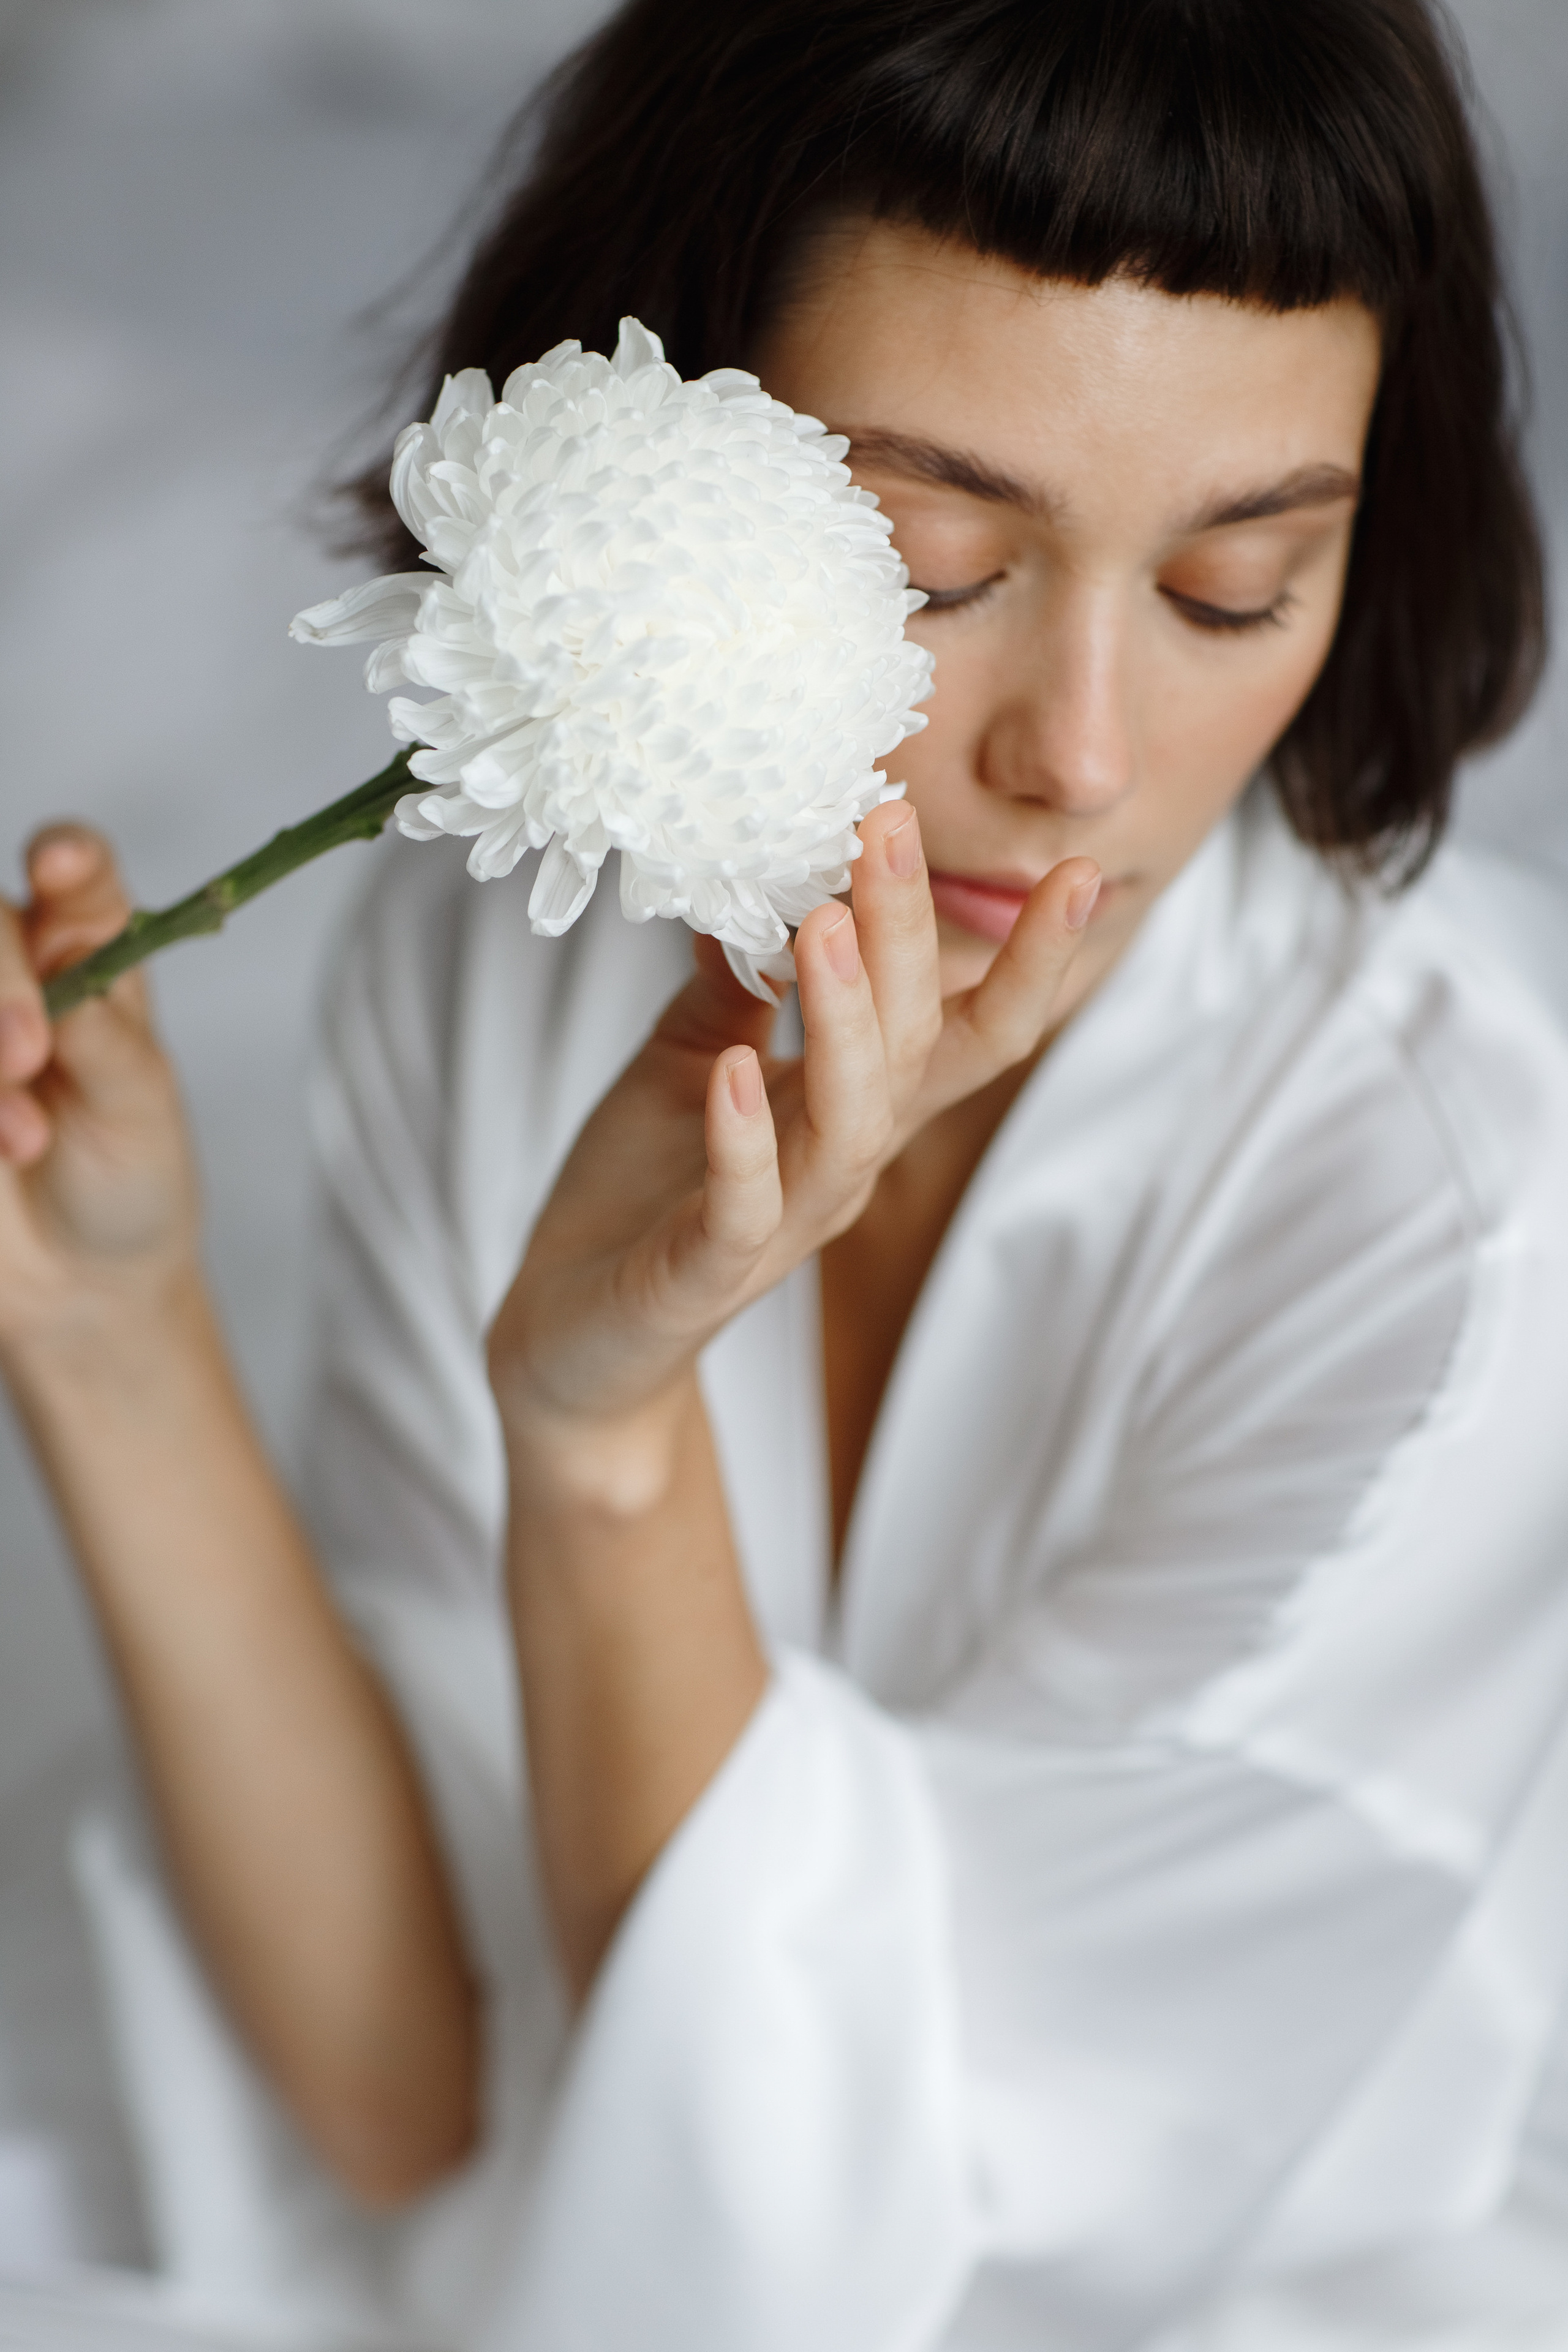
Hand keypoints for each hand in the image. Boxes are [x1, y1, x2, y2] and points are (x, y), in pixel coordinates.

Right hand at [0, 827, 198, 1360]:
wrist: (75, 1280)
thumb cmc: (127, 1178)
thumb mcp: (139, 1111)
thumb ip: (107, 1040)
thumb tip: (74, 979)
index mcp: (89, 948)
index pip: (75, 870)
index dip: (66, 855)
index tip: (57, 861)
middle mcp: (12, 966)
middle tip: (27, 1055)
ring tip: (20, 1140)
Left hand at [489, 804, 1098, 1478]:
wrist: (573, 1333)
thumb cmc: (641, 1191)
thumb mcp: (692, 1054)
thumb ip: (736, 977)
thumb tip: (759, 869)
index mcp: (854, 1106)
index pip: (965, 1029)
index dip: (1028, 962)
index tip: (1073, 870)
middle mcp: (842, 1164)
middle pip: (915, 1048)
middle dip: (911, 936)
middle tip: (891, 825)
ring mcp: (783, 1223)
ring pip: (851, 1123)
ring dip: (846, 1022)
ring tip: (826, 925)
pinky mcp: (708, 1272)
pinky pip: (744, 1207)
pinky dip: (744, 1141)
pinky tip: (736, 1072)